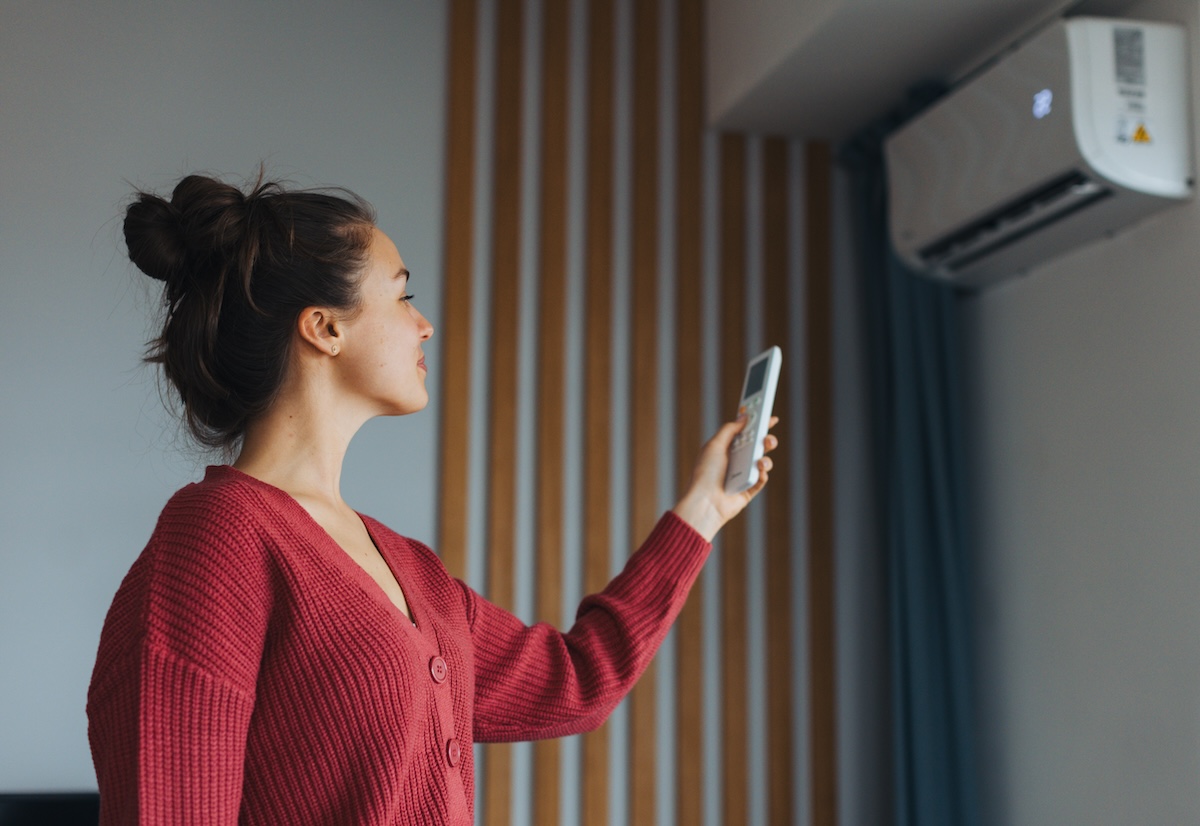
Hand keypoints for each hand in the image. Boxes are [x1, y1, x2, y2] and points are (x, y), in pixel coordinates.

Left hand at [671, 416, 779, 541]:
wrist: (705, 501)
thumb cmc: (705, 473)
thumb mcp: (715, 445)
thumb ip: (730, 429)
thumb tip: (743, 417)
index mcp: (727, 448)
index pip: (746, 433)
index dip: (757, 424)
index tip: (769, 417)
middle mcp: (736, 461)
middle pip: (757, 446)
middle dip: (766, 440)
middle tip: (767, 438)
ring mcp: (743, 475)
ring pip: (763, 462)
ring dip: (766, 459)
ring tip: (760, 461)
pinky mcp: (748, 490)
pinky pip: (761, 480)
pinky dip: (762, 475)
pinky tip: (758, 472)